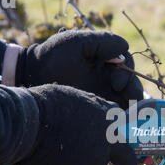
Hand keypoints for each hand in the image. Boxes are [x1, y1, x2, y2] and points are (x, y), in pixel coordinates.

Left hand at [15, 30, 143, 108]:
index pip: (128, 65)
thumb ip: (101, 42)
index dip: (127, 74)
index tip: (115, 82)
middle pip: (133, 84)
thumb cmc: (52, 57)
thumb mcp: (75, 42)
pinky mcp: (99, 110)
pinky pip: (117, 115)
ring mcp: (105, 94)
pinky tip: (119, 123)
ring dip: (131, 106)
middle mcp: (109, 76)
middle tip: (126, 99)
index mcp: (107, 59)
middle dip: (133, 91)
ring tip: (125, 114)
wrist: (31, 76)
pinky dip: (122, 119)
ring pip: (128, 101)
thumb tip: (125, 48)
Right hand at [16, 85, 137, 164]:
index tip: (127, 163)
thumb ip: (98, 114)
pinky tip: (42, 154)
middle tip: (101, 164)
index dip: (128, 159)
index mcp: (111, 131)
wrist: (24, 121)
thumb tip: (107, 118)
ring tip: (57, 145)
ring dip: (76, 164)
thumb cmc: (51, 104)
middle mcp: (101, 152)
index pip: (130, 155)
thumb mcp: (83, 101)